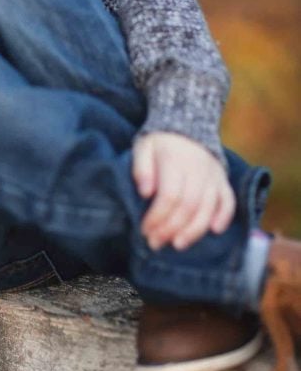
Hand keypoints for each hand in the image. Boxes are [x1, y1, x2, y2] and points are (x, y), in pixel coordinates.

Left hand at [132, 131, 235, 251]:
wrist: (187, 125)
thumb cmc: (161, 143)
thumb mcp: (143, 147)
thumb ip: (141, 168)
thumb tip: (145, 192)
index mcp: (175, 160)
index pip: (169, 196)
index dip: (157, 217)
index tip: (145, 230)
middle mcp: (197, 169)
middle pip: (188, 206)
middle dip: (171, 229)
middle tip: (156, 243)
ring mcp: (213, 175)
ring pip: (208, 208)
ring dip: (194, 231)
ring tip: (178, 244)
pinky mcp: (223, 181)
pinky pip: (229, 201)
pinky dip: (224, 217)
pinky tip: (214, 231)